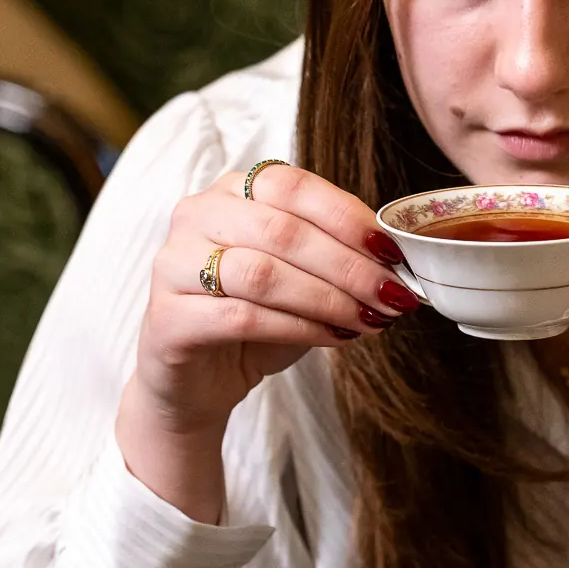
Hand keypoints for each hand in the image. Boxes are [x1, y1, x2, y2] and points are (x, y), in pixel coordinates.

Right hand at [117, 164, 420, 517]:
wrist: (197, 381)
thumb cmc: (256, 320)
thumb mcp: (303, 276)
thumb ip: (339, 256)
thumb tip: (401, 261)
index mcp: (231, 189)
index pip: (292, 185)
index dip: (348, 217)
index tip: (393, 251)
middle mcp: (196, 215)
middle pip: (281, 230)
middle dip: (348, 265)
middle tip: (392, 295)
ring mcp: (173, 263)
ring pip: (262, 273)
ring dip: (327, 299)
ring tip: (368, 320)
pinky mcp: (167, 317)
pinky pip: (242, 318)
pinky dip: (298, 328)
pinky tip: (334, 339)